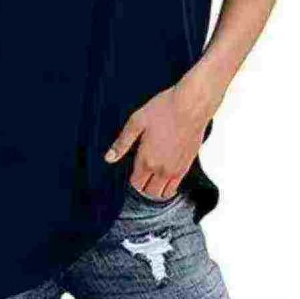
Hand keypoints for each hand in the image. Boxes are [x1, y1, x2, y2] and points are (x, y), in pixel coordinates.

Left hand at [104, 68, 222, 198]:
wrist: (191, 105)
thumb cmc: (164, 109)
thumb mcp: (136, 121)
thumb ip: (122, 142)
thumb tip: (109, 158)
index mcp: (147, 160)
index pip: (136, 184)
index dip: (132, 180)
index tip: (132, 171)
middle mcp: (162, 169)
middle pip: (149, 193)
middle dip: (143, 187)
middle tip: (141, 175)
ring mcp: (177, 170)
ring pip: (164, 193)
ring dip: (156, 190)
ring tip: (152, 179)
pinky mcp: (188, 165)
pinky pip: (176, 186)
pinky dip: (169, 186)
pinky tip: (165, 176)